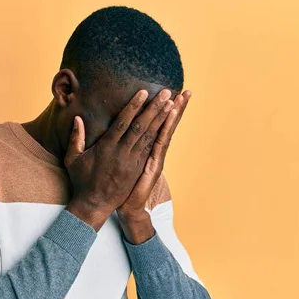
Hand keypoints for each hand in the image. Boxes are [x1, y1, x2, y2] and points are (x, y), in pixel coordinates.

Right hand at [64, 89, 173, 230]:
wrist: (94, 205)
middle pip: (141, 126)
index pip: (122, 122)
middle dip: (154, 108)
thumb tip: (78, 118)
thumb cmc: (82, 180)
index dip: (134, 106)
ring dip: (161, 119)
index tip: (143, 93)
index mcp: (106, 147)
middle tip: (165, 93)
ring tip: (171, 104)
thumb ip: (76, 137)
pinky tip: (166, 125)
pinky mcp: (137, 169)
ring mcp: (132, 161)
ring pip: (149, 136)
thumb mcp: (73, 159)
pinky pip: (150, 149)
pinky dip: (159, 135)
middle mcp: (122, 153)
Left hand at [116, 90, 191, 243]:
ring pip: (166, 130)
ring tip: (182, 97)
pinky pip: (160, 142)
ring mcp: (155, 156)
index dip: (163, 110)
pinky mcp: (153, 163)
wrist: (128, 207)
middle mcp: (154, 150)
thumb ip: (117, 147)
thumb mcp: (117, 164)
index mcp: (145, 148)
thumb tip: (113, 133)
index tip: (171, 94)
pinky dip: (166, 128)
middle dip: (175, 107)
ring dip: (174, 113)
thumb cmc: (121, 187)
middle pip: (166, 124)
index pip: (156, 125)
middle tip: (186, 90)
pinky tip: (170, 115)